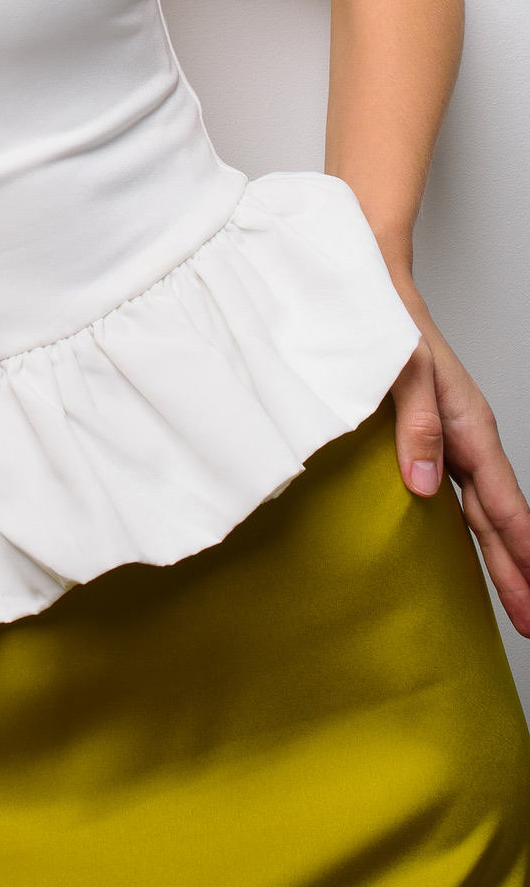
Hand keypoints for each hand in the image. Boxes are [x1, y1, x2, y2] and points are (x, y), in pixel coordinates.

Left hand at [390, 285, 529, 635]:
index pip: (501, 503)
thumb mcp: (403, 370)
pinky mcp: (428, 434)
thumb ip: (416, 425)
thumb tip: (425, 487)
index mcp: (469, 425)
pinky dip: (469, 525)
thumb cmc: (388, 321)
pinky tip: (466, 548)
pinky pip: (457, 490)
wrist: (370, 286)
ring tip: (517, 600)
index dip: (520, 551)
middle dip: (519, 570)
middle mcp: (466, 437)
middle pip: (498, 516)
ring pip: (480, 509)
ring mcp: (449, 437)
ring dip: (498, 554)